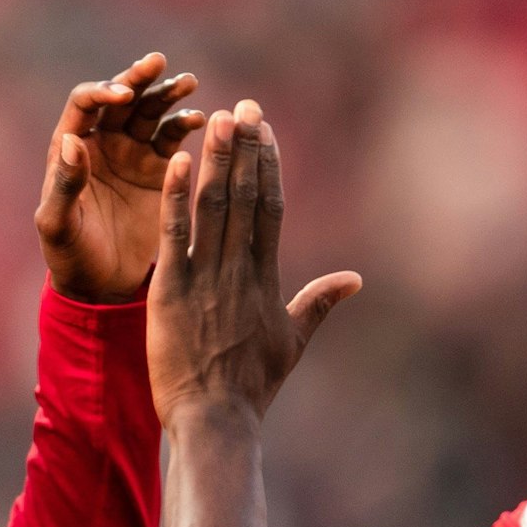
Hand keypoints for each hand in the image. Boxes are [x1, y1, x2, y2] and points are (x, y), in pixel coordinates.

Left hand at [35, 53, 204, 303]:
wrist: (103, 285)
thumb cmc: (70, 257)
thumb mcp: (58, 225)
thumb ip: (63, 185)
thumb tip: (72, 141)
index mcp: (71, 148)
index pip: (85, 104)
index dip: (103, 93)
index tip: (123, 96)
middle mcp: (103, 143)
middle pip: (122, 99)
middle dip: (139, 80)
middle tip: (158, 63)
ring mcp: (133, 154)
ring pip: (151, 112)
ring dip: (168, 95)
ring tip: (189, 83)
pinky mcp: (159, 170)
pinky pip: (174, 139)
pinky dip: (186, 125)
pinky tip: (200, 119)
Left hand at [148, 101, 360, 426]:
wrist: (216, 420)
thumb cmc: (252, 388)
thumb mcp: (293, 343)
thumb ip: (319, 304)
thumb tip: (355, 280)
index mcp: (266, 279)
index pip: (270, 208)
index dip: (268, 165)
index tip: (264, 130)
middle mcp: (239, 271)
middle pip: (245, 197)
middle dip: (244, 149)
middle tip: (243, 106)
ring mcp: (205, 279)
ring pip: (214, 208)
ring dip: (216, 161)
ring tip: (217, 119)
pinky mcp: (171, 292)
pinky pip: (175, 236)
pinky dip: (177, 198)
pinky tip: (178, 162)